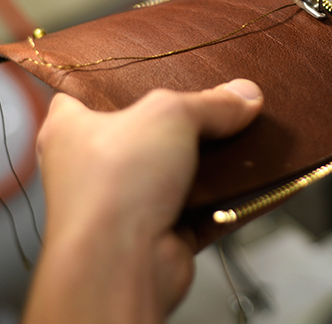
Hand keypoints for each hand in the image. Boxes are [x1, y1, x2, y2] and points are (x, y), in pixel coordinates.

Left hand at [24, 80, 262, 323]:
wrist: (120, 266)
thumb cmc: (113, 185)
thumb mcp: (168, 114)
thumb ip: (210, 103)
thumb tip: (243, 96)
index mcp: (73, 129)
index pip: (88, 93)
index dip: (121, 78)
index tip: (155, 66)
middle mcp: (97, 167)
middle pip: (149, 131)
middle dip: (186, 120)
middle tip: (218, 99)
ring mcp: (130, 203)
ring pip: (181, 171)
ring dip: (214, 159)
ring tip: (246, 132)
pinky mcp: (162, 232)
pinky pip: (205, 207)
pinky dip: (232, 197)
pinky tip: (258, 178)